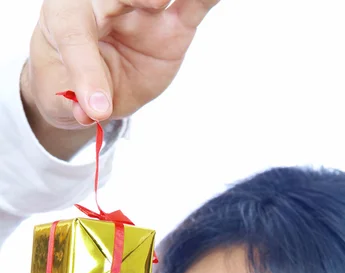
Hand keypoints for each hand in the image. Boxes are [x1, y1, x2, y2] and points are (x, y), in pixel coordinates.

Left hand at [26, 0, 219, 128]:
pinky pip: (194, 7)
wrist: (89, 84)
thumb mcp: (61, 92)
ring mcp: (142, 13)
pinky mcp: (174, 29)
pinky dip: (206, 0)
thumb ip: (78, 97)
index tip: (97, 108)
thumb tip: (95, 112)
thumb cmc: (67, 75)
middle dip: (134, 1)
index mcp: (67, 16)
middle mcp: (104, 5)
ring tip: (164, 6)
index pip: (74, 33)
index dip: (86, 68)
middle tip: (152, 4)